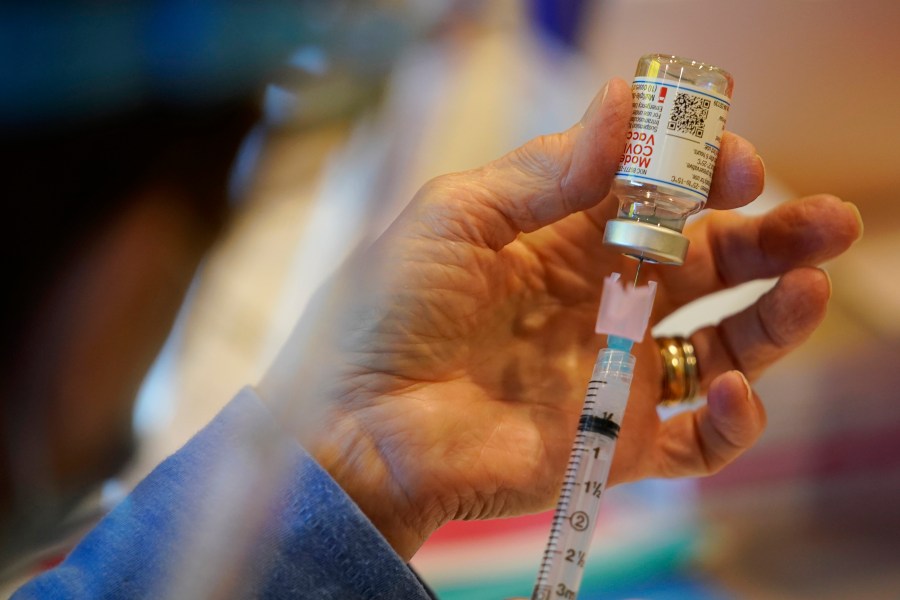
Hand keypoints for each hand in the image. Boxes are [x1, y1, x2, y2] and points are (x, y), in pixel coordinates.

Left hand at [259, 79, 861, 559]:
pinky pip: (698, 439)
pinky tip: (734, 390)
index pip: (658, 200)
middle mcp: (597, 302)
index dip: (704, 178)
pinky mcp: (615, 443)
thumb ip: (547, 168)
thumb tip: (627, 101)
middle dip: (770, 239)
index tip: (737, 165)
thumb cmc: (386, 314)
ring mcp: (612, 374)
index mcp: (560, 240)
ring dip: (775, 319)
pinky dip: (734, 421)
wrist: (351, 428)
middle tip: (825, 220)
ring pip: (722, 344)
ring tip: (803, 288)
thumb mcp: (456, 217)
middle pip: (707, 266)